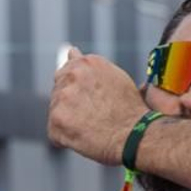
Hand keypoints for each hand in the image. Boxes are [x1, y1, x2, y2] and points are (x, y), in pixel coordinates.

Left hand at [47, 47, 146, 166]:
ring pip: (56, 112)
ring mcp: (63, 97)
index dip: (77, 92)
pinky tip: (84, 139)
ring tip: (92, 128)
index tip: (89, 101)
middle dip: (70, 105)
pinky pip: (54, 133)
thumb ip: (89, 67)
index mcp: (87, 62)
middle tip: (93, 117)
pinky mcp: (57, 119)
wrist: (136, 135)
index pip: (66, 72)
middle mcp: (72, 75)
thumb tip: (71, 51)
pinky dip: (66, 140)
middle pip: (58, 92)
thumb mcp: (114, 78)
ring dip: (69, 122)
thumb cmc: (130, 110)